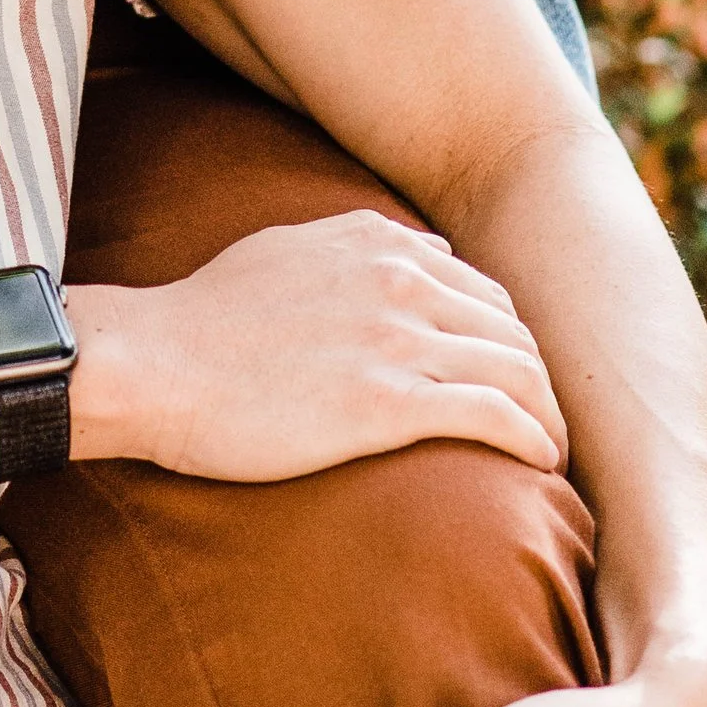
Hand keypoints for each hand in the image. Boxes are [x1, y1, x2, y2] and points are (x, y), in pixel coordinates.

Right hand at [74, 210, 568, 484]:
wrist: (154, 364)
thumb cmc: (203, 321)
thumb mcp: (283, 251)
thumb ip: (347, 251)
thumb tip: (399, 256)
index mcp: (376, 240)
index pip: (479, 287)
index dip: (505, 339)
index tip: (510, 381)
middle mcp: (399, 277)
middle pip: (511, 328)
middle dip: (540, 378)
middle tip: (543, 425)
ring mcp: (397, 337)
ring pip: (518, 370)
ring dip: (549, 416)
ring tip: (552, 454)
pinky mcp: (388, 401)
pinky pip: (495, 415)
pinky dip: (533, 439)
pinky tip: (541, 466)